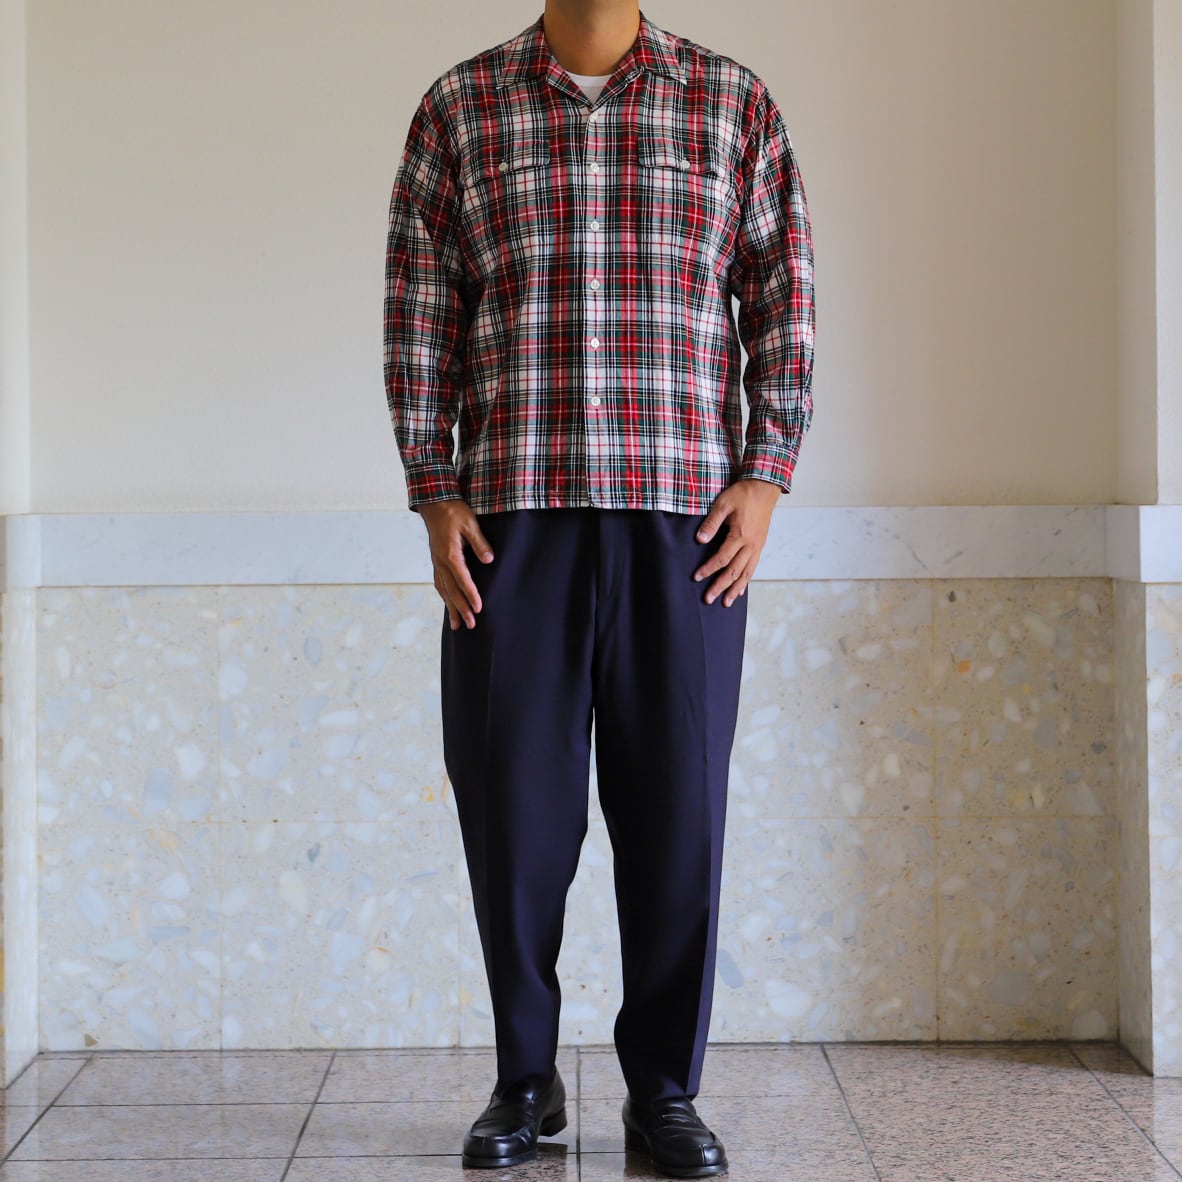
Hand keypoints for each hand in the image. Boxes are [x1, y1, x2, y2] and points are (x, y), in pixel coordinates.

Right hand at [417, 498, 494, 629]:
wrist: (434, 503)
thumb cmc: (453, 512)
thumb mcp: (470, 523)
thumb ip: (480, 543)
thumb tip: (489, 560)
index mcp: (450, 553)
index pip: (462, 579)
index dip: (471, 594)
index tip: (478, 608)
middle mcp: (441, 561)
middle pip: (451, 590)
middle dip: (461, 609)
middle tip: (471, 625)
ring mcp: (437, 562)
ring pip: (444, 590)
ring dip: (451, 608)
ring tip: (457, 626)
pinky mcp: (436, 561)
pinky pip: (439, 583)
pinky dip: (444, 597)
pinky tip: (448, 605)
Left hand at [693, 478, 780, 605]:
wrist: (765, 488)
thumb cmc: (743, 494)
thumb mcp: (723, 504)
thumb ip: (711, 523)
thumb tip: (700, 540)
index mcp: (740, 535)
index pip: (722, 558)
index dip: (708, 569)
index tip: (696, 577)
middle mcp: (751, 545)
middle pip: (734, 571)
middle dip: (721, 586)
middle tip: (708, 599)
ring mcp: (757, 546)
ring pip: (746, 573)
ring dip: (735, 589)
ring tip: (726, 603)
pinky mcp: (760, 546)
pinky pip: (753, 568)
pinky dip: (746, 581)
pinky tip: (740, 591)